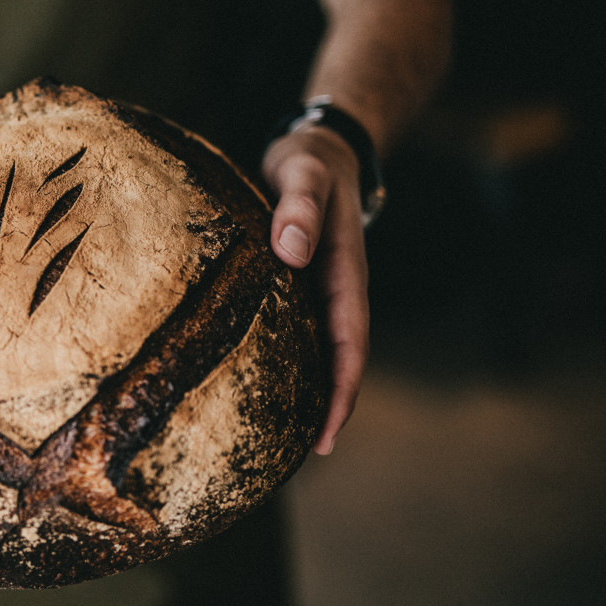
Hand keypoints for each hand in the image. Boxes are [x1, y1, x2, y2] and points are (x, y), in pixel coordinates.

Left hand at [262, 125, 369, 454]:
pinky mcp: (296, 283)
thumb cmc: (311, 162)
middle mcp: (334, 289)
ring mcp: (316, 289)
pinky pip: (295, 329)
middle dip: (327, 408)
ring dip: (307, 390)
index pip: (350, 345)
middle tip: (300, 457)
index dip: (342, 392)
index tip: (327, 436)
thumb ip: (300, 207)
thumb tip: (291, 252)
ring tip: (278, 436)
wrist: (318, 148)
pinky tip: (256, 379)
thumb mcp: (305, 175)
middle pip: (336, 359)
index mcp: (346, 274)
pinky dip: (286, 358)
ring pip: (316, 349)